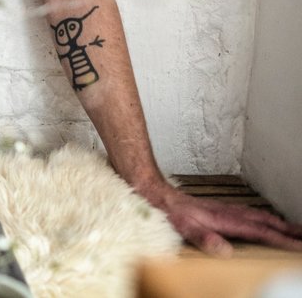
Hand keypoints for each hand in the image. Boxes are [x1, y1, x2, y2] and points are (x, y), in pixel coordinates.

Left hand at [145, 183, 301, 255]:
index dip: (281, 240)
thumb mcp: (183, 227)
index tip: (298, 247)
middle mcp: (228, 213)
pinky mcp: (218, 210)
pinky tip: (262, 222)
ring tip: (293, 231)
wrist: (155, 192)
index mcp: (224, 219)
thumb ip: (203, 238)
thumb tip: (224, 250)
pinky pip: (248, 214)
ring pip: (258, 217)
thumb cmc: (168, 211)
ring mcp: (224, 210)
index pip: (260, 232)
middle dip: (288, 230)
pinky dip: (263, 219)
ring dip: (278, 223)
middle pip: (265, 222)